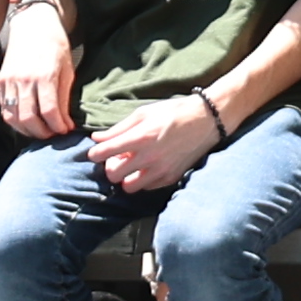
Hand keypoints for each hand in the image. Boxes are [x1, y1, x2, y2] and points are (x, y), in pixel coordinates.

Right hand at [0, 7, 77, 139]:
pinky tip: (26, 122)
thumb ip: (64, 98)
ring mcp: (10, 80)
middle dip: (43, 133)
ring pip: (14, 117)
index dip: (59, 126)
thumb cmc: (55, 45)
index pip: (50, 111)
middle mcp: (24, 79)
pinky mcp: (1, 81)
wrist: (33, 23)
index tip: (66, 130)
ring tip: (40, 130)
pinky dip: (15, 121)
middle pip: (30, 119)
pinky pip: (4, 109)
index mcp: (45, 75)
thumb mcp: (67, 69)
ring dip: (28, 130)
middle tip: (54, 134)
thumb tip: (65, 123)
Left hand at [89, 94, 220, 195]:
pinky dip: (142, 180)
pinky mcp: (171, 178)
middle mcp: (149, 157)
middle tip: (117, 158)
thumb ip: (118, 128)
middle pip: (114, 175)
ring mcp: (161, 170)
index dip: (95, 154)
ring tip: (132, 165)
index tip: (95, 153)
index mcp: (140, 137)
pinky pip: (147, 187)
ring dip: (126, 177)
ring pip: (129, 187)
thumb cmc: (173, 112)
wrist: (206, 120)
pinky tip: (147, 167)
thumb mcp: (143, 113)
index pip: (105, 153)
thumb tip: (97, 138)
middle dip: (110, 167)